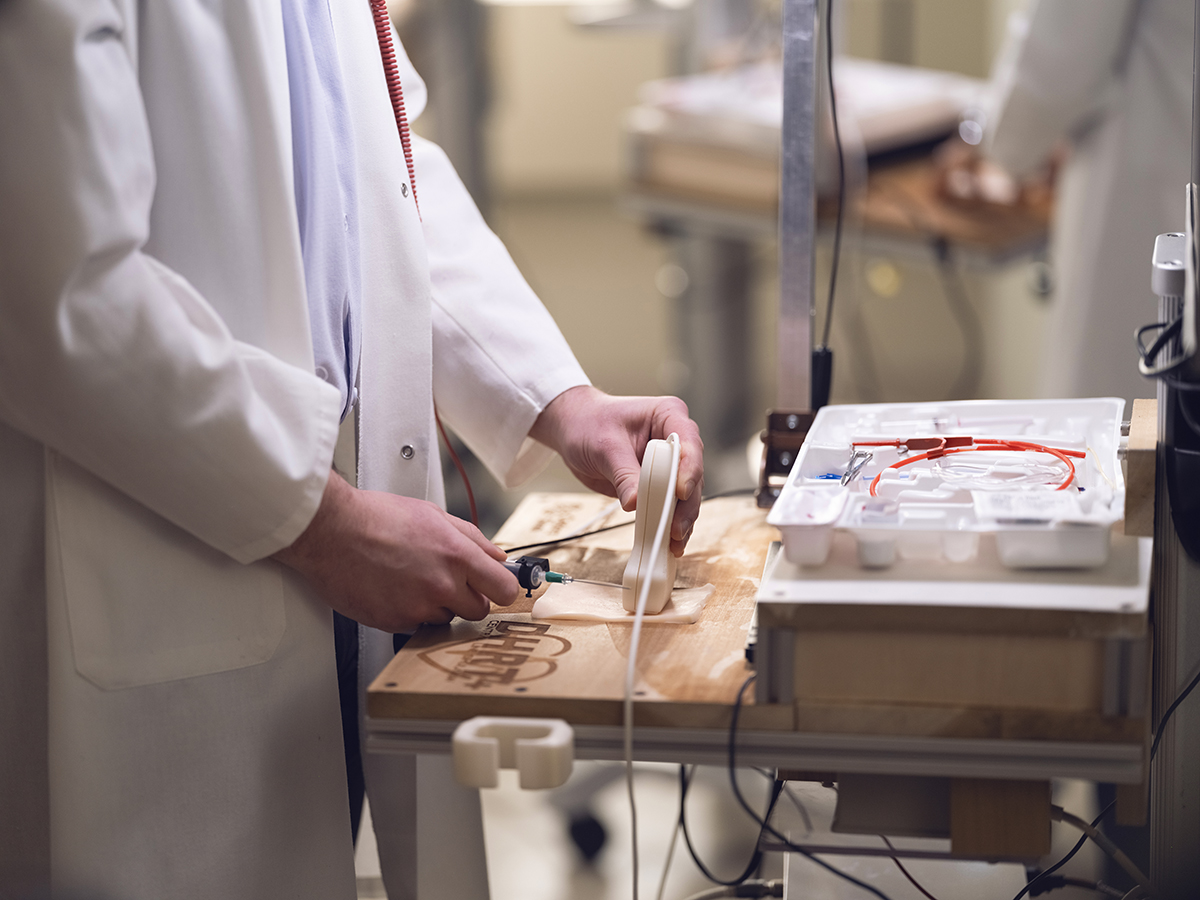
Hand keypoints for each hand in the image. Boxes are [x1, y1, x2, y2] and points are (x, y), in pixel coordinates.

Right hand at [274, 472, 519, 630]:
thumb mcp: (434, 515)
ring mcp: (418, 608)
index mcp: (458, 556)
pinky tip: (393, 588)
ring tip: (409, 578)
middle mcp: (442, 585)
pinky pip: (415, 626)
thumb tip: (497, 556)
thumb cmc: (376, 517)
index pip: (505, 589)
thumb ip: (472, 538)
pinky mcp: (394, 623)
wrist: (331, 531)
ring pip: (445, 618)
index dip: (501, 589)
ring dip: (435, 605)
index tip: (495, 587)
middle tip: (445, 581)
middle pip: (478, 611)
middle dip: (467, 598)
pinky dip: (408, 612)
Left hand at [530, 385, 703, 555]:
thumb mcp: (605, 446)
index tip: (680, 492)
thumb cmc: (589, 424)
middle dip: (686, 503)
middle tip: (675, 527)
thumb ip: (623, 474)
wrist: (574, 430)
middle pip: (692, 474)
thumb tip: (635, 502)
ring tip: (673, 541)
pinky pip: (670, 505)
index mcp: (668, 416)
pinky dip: (669, 522)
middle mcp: (675, 439)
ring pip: (686, 494)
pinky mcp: (660, 483)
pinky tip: (668, 541)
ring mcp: (670, 463)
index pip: (688, 443)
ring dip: (681, 518)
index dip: (688, 469)